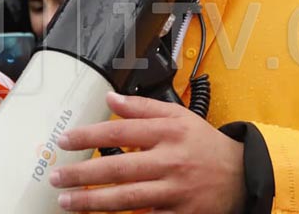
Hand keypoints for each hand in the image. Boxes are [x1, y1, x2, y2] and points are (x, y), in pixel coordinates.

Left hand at [50, 92, 245, 212]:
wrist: (243, 175)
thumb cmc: (204, 144)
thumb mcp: (178, 116)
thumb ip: (142, 107)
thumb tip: (110, 98)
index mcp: (168, 132)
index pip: (120, 131)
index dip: (89, 135)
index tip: (64, 140)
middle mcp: (170, 160)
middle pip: (118, 167)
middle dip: (82, 174)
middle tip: (56, 177)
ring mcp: (175, 190)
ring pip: (126, 198)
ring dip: (92, 201)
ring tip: (67, 201)